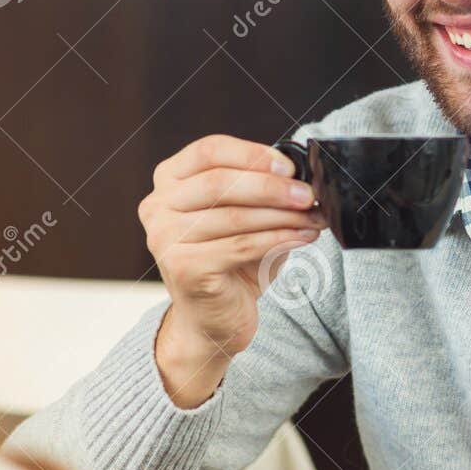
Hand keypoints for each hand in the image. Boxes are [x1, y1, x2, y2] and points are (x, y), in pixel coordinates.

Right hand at [138, 134, 324, 406]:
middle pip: (220, 182)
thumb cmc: (230, 261)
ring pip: (234, 216)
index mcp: (169, 180)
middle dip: (272, 187)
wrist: (213, 319)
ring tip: (313, 218)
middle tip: (308, 196)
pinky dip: (277, 240)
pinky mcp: (182, 267)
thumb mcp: (244, 215)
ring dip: (282, 216)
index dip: (252, 154)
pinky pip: (240, 246)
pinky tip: (302, 238)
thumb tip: (300, 175)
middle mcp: (158, 205)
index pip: (209, 150)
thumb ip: (260, 189)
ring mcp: (165, 237)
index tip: (289, 167)